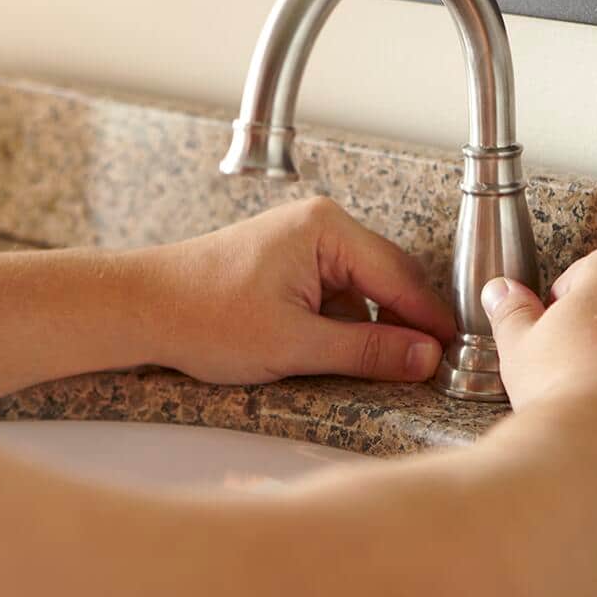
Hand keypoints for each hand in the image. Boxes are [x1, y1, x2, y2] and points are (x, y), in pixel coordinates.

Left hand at [135, 197, 455, 384]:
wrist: (141, 310)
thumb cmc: (202, 316)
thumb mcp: (294, 345)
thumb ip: (367, 351)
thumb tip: (424, 358)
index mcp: (327, 230)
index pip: (401, 277)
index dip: (430, 321)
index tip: (455, 356)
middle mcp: (323, 227)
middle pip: (389, 280)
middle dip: (406, 325)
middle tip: (428, 369)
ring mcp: (308, 245)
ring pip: (366, 293)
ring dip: (371, 330)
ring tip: (376, 369)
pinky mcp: (294, 266)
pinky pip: (339, 297)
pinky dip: (344, 328)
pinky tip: (336, 355)